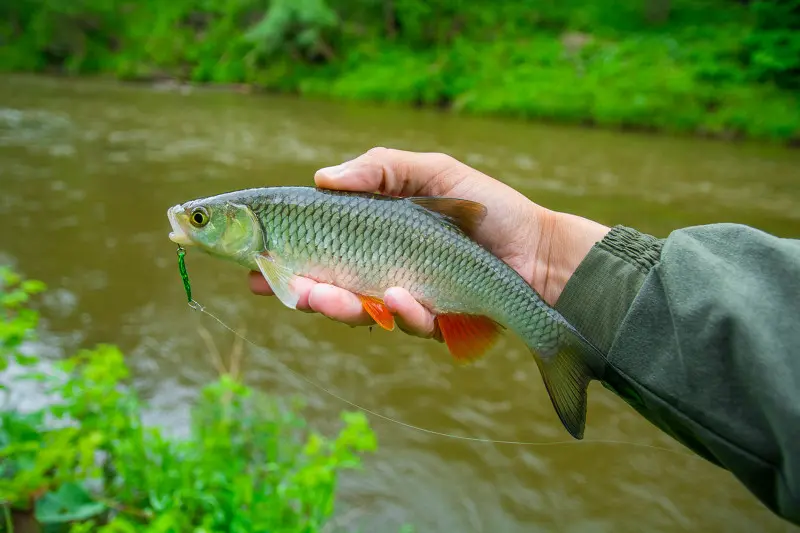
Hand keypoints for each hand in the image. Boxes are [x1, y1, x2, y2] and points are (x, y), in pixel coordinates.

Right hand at [249, 147, 608, 339]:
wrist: (540, 251)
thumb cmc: (488, 208)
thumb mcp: (431, 172)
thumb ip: (379, 170)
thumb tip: (321, 177)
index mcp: (373, 235)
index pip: (315, 249)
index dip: (280, 257)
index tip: (250, 261)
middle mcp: (380, 271)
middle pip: (326, 289)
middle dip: (299, 292)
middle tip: (278, 287)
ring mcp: (403, 300)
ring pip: (358, 313)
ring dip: (337, 308)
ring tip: (324, 297)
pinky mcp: (430, 323)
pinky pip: (406, 323)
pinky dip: (403, 313)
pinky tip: (405, 298)